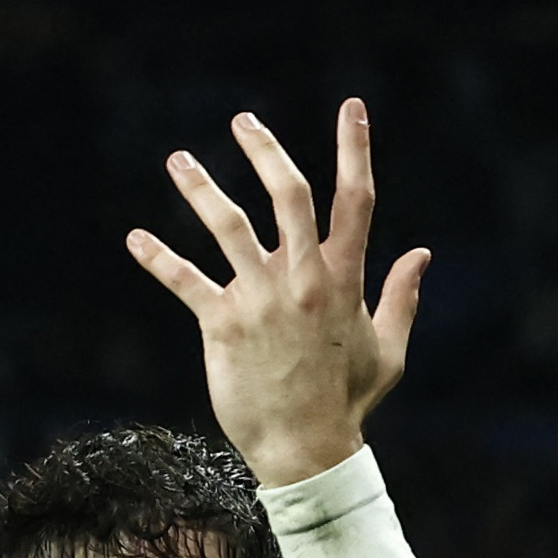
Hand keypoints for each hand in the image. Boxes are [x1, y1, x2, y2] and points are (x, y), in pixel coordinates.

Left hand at [125, 102, 427, 487]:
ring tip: (178, 161)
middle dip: (266, 150)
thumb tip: (421, 254)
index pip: (356, 200)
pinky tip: (135, 239)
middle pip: (287, 195)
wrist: (307, 450)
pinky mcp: (223, 324)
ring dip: (200, 188)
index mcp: (344, 279)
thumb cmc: (348, 402)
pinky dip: (158, 258)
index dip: (355, 148)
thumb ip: (401, 297)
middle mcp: (303, 279)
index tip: (350, 106)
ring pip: (228, 226)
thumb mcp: (389, 349)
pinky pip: (185, 281)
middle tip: (243, 121)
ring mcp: (261, 299)